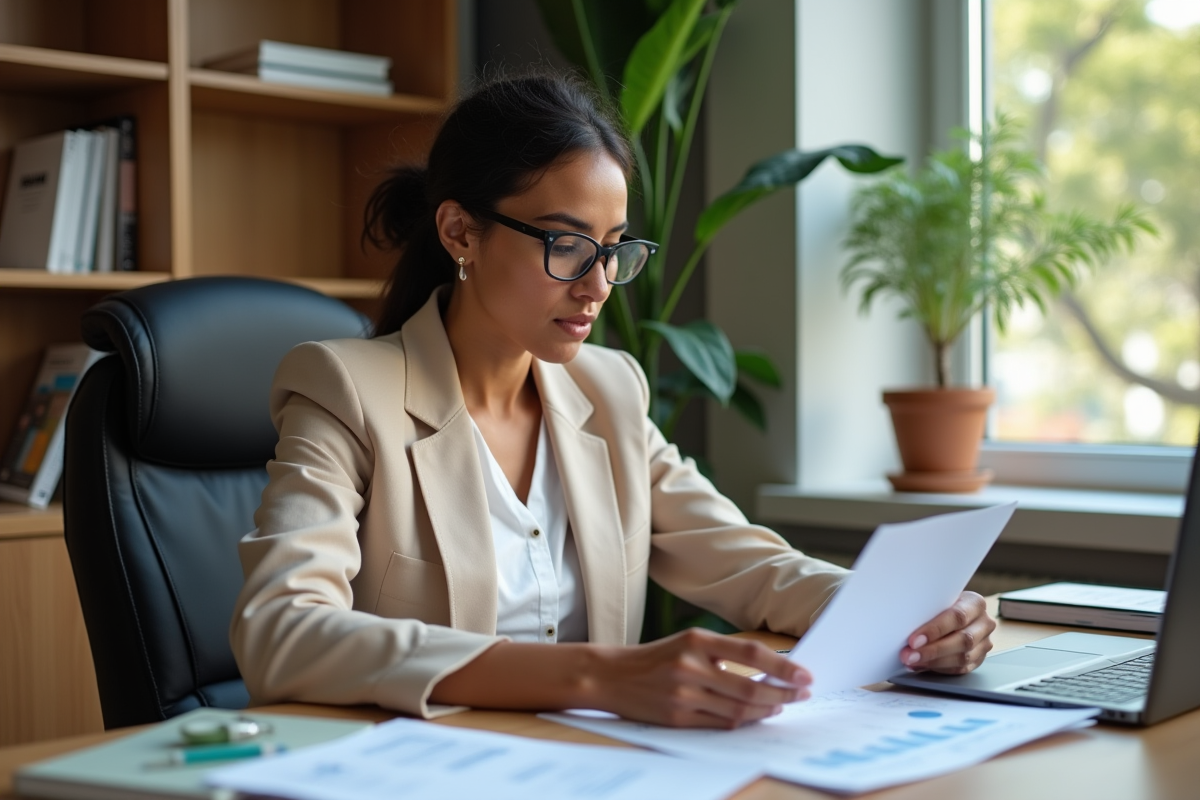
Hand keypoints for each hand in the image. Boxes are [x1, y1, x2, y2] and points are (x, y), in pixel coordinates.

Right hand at [589, 628, 810, 728]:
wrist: (610, 675)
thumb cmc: (655, 659)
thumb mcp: (687, 643)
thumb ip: (722, 656)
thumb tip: (768, 672)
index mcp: (697, 640)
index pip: (752, 654)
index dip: (783, 667)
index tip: (805, 676)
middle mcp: (691, 665)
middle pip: (750, 687)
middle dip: (782, 694)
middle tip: (801, 696)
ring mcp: (684, 694)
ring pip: (738, 710)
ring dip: (765, 711)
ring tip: (779, 707)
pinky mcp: (678, 717)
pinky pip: (720, 725)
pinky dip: (741, 723)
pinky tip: (753, 717)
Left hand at [900, 591, 994, 674]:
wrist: (954, 609)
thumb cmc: (941, 603)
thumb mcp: (937, 599)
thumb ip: (928, 609)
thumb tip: (904, 624)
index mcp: (975, 603)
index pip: (957, 616)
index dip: (935, 629)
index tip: (914, 640)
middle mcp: (984, 623)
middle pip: (962, 640)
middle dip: (932, 650)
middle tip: (909, 655)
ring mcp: (984, 643)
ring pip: (962, 657)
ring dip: (933, 661)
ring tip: (911, 661)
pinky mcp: (979, 659)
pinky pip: (960, 668)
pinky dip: (938, 668)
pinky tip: (921, 665)